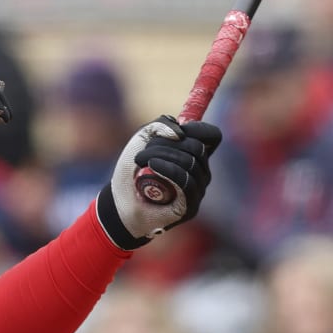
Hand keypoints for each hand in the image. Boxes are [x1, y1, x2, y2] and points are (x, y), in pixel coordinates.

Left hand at [96, 116, 222, 249]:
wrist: (119, 202)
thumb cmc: (131, 171)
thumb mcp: (142, 139)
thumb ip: (160, 125)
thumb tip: (179, 133)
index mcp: (194, 154)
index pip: (213, 136)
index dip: (197, 129)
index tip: (175, 132)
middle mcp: (200, 172)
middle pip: (197, 147)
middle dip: (165, 143)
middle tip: (142, 152)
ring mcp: (198, 189)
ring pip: (190, 162)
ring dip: (161, 155)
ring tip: (139, 161)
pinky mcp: (191, 206)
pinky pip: (186, 182)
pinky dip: (168, 169)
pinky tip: (152, 166)